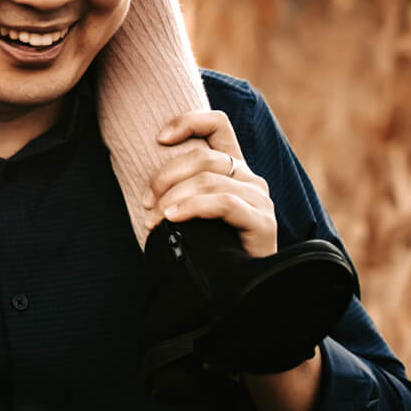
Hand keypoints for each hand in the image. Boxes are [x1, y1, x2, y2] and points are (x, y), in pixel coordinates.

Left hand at [142, 110, 277, 258]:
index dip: (188, 121)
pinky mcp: (263, 223)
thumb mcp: (190, 210)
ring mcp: (259, 199)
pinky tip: (173, 219)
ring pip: (209, 180)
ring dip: (173, 197)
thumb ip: (179, 187)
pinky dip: (193, 208)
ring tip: (155, 219)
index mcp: (232, 168)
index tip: (159, 139)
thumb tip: (147, 182)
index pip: (216, 124)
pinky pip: (224, 203)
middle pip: (203, 156)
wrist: (237, 288)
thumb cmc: (208, 247)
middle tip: (147, 201)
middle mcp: (249, 178)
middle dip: (166, 175)